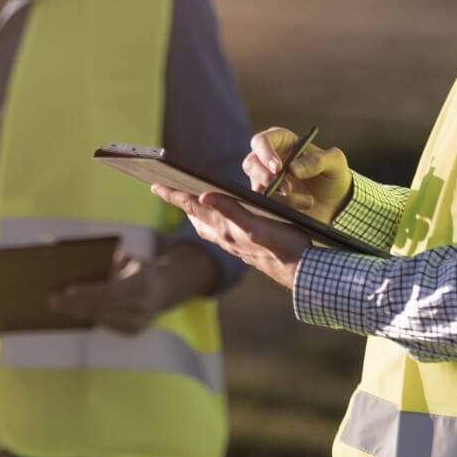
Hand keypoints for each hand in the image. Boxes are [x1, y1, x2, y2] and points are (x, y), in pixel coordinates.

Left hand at [50, 251, 169, 334]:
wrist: (164, 288)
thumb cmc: (139, 269)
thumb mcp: (128, 260)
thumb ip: (108, 264)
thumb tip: (76, 266)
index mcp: (141, 282)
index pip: (109, 291)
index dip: (87, 292)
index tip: (67, 290)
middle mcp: (142, 305)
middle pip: (101, 307)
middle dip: (74, 304)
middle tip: (52, 300)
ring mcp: (139, 322)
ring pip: (101, 318)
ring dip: (77, 313)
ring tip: (57, 306)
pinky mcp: (133, 331)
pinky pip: (106, 324)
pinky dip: (89, 317)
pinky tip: (74, 312)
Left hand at [150, 185, 308, 291]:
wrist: (302, 272)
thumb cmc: (284, 246)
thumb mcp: (257, 225)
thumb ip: (231, 210)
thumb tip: (203, 195)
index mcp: (225, 227)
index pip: (192, 206)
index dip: (173, 194)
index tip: (155, 184)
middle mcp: (225, 236)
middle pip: (194, 215)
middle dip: (179, 201)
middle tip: (164, 188)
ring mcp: (233, 243)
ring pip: (205, 225)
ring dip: (193, 211)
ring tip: (185, 201)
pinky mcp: (243, 247)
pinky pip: (217, 232)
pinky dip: (209, 221)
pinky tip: (216, 221)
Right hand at [244, 126, 351, 222]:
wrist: (337, 203)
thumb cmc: (333, 174)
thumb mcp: (335, 161)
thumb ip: (318, 159)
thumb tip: (293, 168)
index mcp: (282, 143)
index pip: (262, 141)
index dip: (265, 152)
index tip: (278, 168)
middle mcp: (269, 162)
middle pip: (251, 164)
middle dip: (265, 177)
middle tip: (287, 188)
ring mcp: (266, 184)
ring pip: (257, 188)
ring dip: (279, 197)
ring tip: (308, 201)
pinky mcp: (268, 204)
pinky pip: (264, 208)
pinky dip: (282, 210)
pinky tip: (302, 210)